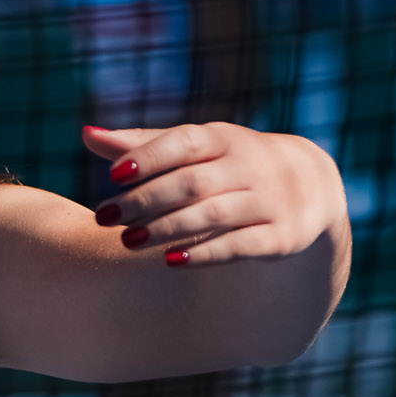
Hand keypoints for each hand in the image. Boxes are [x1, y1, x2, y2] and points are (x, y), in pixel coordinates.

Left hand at [82, 123, 344, 266]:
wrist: (309, 187)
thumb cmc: (230, 164)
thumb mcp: (196, 148)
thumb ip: (143, 145)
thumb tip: (86, 135)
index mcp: (223, 139)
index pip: (185, 142)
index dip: (150, 156)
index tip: (113, 174)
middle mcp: (248, 166)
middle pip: (192, 182)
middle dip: (145, 200)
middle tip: (102, 217)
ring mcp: (267, 201)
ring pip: (214, 213)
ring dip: (167, 227)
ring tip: (127, 241)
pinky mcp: (279, 236)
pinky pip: (241, 245)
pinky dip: (206, 253)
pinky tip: (170, 261)